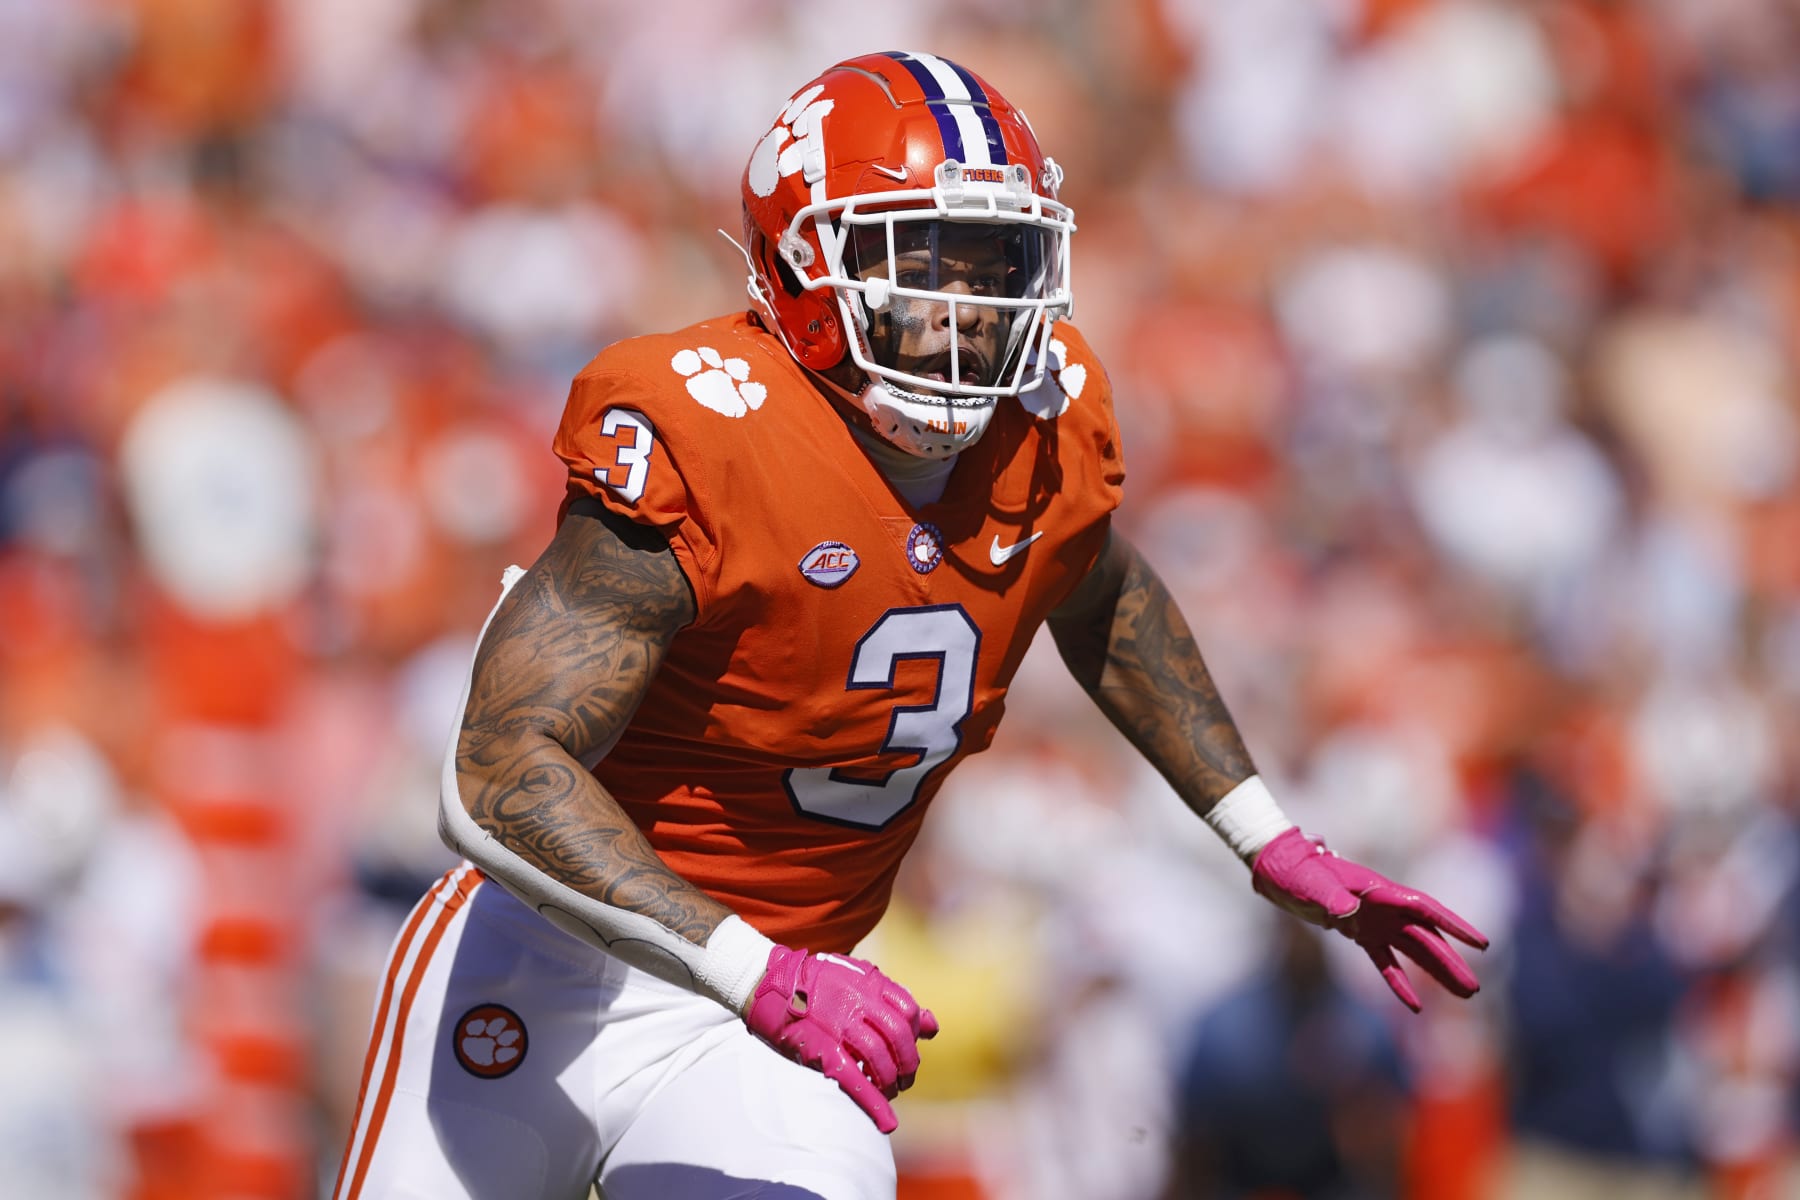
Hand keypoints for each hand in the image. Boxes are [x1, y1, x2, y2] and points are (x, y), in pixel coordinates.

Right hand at [743, 946, 938, 1132]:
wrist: (767, 982)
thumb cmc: (813, 980)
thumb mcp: (856, 976)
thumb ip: (892, 996)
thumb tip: (932, 1025)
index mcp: (867, 983)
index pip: (908, 1009)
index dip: (915, 1030)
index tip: (911, 1044)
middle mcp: (857, 1003)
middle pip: (899, 1037)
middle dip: (909, 1062)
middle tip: (905, 1077)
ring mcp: (839, 1027)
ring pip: (880, 1060)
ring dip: (891, 1082)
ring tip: (890, 1091)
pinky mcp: (821, 1050)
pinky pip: (854, 1079)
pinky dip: (873, 1104)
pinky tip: (887, 1122)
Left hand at [1251, 827, 1488, 1011]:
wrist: (1280, 867)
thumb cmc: (1298, 871)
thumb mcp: (1314, 884)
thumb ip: (1332, 897)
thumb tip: (1350, 911)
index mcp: (1380, 891)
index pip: (1425, 909)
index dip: (1454, 926)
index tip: (1481, 943)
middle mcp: (1385, 907)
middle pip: (1425, 937)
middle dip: (1450, 962)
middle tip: (1473, 989)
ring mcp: (1375, 921)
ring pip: (1413, 950)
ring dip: (1436, 972)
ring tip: (1463, 996)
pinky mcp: (1360, 934)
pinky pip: (1386, 962)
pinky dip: (1399, 982)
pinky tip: (1415, 1006)